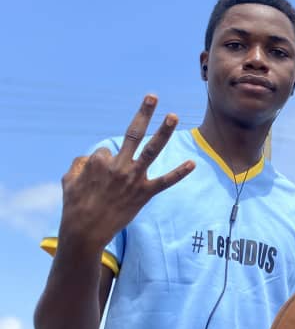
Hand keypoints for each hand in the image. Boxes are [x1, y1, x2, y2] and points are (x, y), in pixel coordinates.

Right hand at [59, 95, 194, 252]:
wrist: (85, 232)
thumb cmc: (74, 206)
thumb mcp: (68, 180)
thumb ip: (79, 164)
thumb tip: (90, 158)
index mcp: (99, 161)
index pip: (107, 150)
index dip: (103, 164)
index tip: (99, 181)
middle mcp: (119, 166)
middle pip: (133, 133)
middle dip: (144, 113)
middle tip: (153, 96)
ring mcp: (133, 179)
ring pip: (151, 150)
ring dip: (163, 132)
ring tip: (173, 116)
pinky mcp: (144, 194)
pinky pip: (165, 181)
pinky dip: (179, 172)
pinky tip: (192, 163)